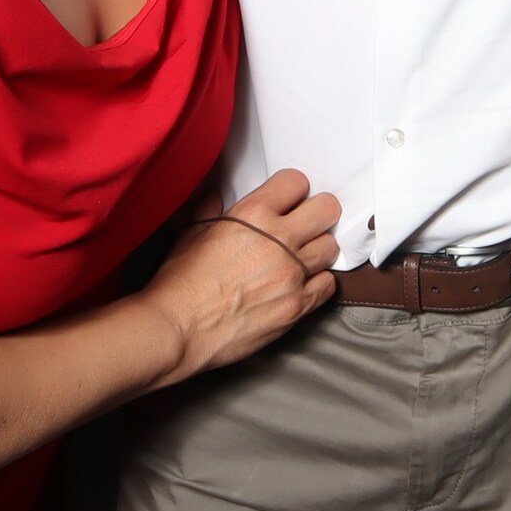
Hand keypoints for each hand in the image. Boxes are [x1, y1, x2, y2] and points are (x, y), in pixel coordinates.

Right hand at [139, 169, 337, 383]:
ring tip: (301, 256)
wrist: (179, 329)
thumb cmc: (181, 281)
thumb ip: (212, 207)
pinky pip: (329, 285)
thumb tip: (216, 193)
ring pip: (331, 247)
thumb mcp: (192, 232)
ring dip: (318, 249)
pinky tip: (302, 283)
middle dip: (318, 213)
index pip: (297, 181)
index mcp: (254, 213)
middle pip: (328, 209)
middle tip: (305, 223)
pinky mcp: (298, 306)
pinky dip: (318, 282)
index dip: (293, 190)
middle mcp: (280, 239)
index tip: (288, 200)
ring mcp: (292, 274)